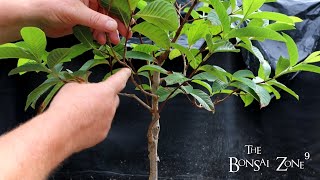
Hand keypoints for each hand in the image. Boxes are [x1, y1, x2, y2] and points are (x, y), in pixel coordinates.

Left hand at [0, 0, 131, 43]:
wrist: (34, 18)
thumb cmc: (51, 7)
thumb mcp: (76, 12)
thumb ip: (96, 20)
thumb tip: (113, 26)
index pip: (111, 0)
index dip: (121, 10)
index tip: (130, 20)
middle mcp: (91, 0)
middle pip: (109, 12)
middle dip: (117, 24)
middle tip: (125, 35)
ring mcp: (87, 11)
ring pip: (104, 21)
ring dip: (109, 32)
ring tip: (112, 41)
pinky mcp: (82, 21)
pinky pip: (96, 28)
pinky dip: (99, 35)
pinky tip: (100, 40)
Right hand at [47, 68, 130, 152]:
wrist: (59, 132)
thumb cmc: (65, 105)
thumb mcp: (72, 87)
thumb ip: (85, 88)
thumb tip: (87, 93)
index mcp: (105, 91)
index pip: (119, 80)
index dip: (123, 75)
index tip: (127, 72)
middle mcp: (110, 107)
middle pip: (114, 99)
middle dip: (106, 97)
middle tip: (92, 98)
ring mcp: (108, 122)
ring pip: (106, 114)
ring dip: (98, 112)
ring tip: (79, 114)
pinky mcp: (102, 134)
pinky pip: (101, 126)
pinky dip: (93, 124)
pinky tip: (80, 125)